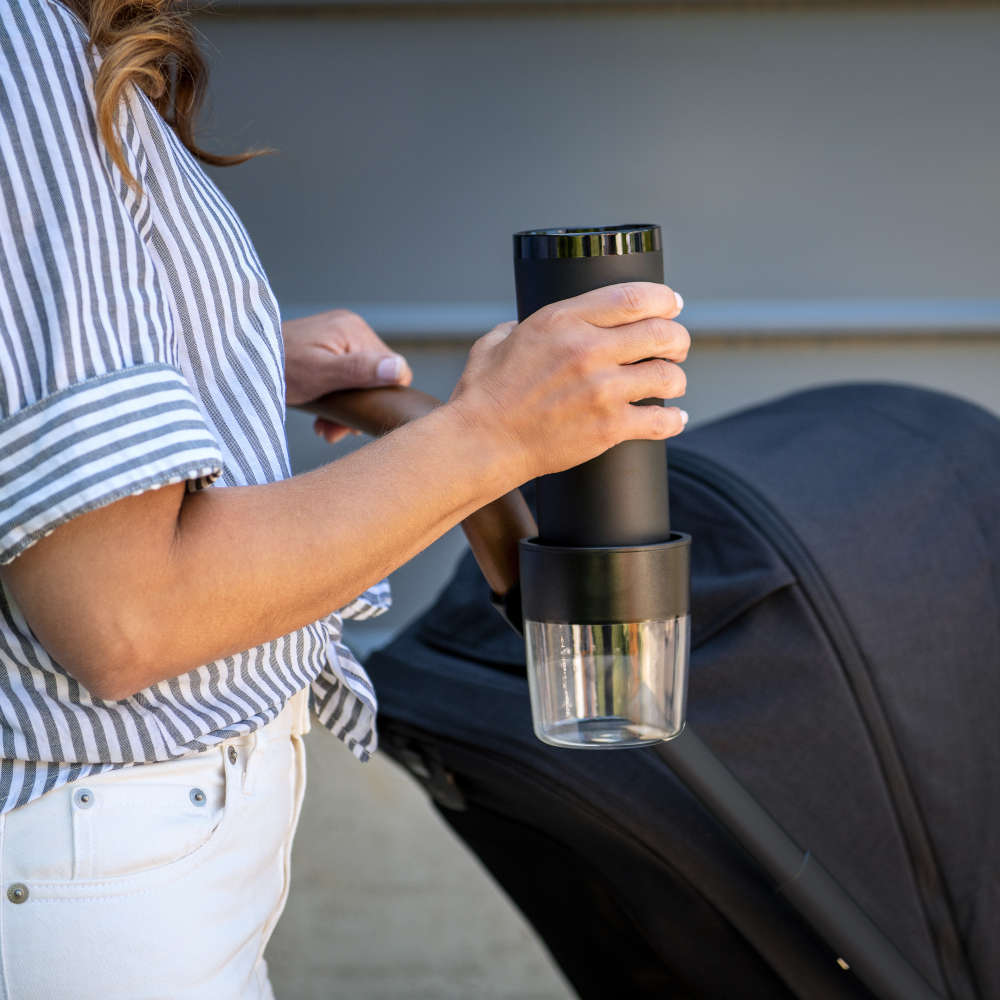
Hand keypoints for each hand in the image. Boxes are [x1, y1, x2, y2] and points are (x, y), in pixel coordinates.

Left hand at [282, 309, 412, 442]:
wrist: (241, 364)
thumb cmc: (277, 368)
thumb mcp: (320, 374)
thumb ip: (360, 370)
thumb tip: (399, 370)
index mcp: (354, 329)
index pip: (393, 369)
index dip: (379, 398)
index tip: (353, 420)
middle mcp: (351, 329)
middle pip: (376, 376)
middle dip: (358, 407)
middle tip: (333, 431)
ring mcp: (339, 339)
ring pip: (361, 381)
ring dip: (347, 408)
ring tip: (325, 427)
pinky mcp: (328, 350)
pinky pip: (346, 377)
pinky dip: (337, 399)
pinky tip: (321, 416)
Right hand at [446, 282, 688, 485]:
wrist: (482, 443)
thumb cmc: (483, 396)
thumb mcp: (495, 343)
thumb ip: (517, 327)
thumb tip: (523, 326)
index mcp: (562, 321)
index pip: (634, 297)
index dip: (665, 299)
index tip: (674, 305)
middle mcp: (586, 350)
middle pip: (661, 333)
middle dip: (678, 339)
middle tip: (676, 347)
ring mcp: (601, 390)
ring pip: (668, 375)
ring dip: (677, 379)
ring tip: (672, 384)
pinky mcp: (609, 428)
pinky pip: (660, 420)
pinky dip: (673, 420)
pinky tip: (673, 419)